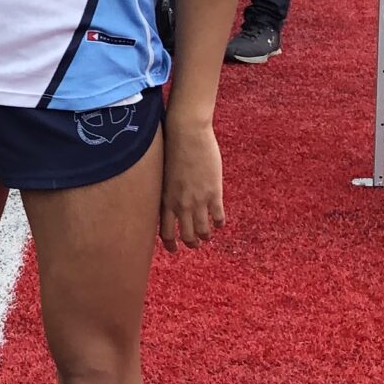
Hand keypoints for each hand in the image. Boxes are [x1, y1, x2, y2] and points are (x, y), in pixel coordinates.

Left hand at [158, 116, 224, 250]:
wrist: (186, 134)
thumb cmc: (171, 147)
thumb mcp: (162, 174)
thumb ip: (165, 189)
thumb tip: (167, 198)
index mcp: (165, 199)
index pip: (165, 231)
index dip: (170, 244)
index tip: (174, 249)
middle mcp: (180, 204)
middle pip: (185, 235)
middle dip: (190, 242)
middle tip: (194, 244)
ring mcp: (198, 200)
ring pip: (203, 230)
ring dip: (205, 235)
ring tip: (207, 236)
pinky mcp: (214, 192)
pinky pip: (218, 216)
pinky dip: (219, 223)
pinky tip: (220, 223)